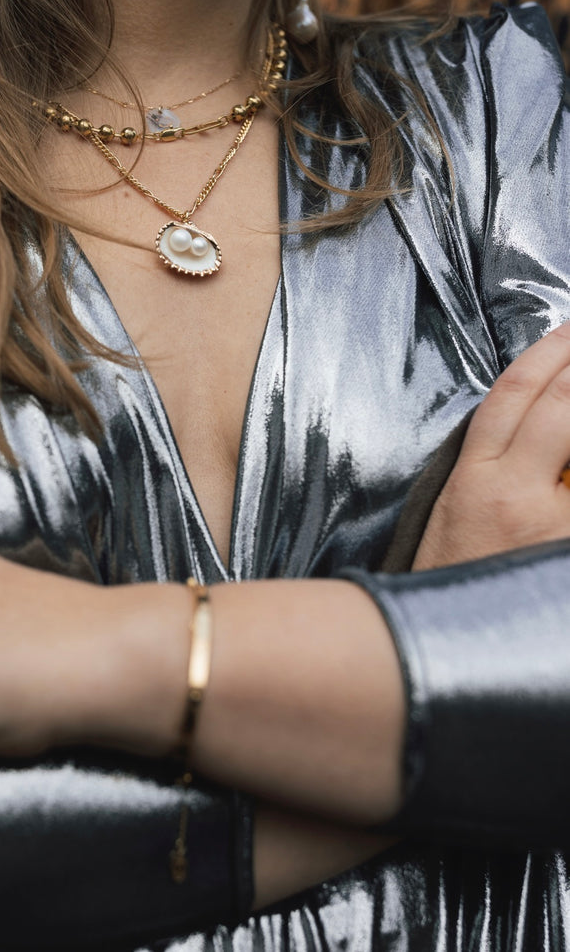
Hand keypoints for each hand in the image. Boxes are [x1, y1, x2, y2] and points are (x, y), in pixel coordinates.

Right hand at [414, 322, 569, 569]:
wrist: (440, 646)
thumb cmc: (451, 576)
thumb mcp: (455, 507)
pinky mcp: (564, 551)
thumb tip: (545, 420)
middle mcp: (515, 492)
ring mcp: (551, 524)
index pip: (515, 393)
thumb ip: (497, 462)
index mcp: (475, 476)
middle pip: (559, 405)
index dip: (549, 351)